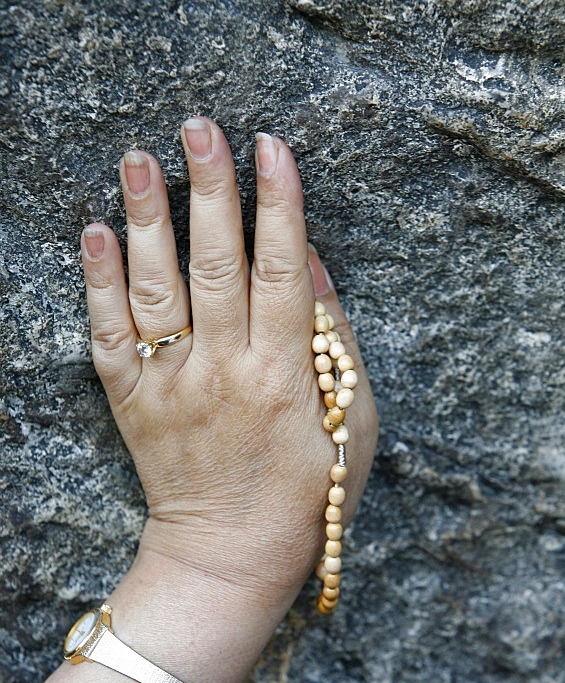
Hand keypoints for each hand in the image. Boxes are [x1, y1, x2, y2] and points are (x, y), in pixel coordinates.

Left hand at [81, 119, 377, 613]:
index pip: (283, 269)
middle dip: (210, 189)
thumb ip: (334, 343)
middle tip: (199, 127)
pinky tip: (94, 232)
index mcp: (284, 373)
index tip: (271, 146)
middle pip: (216, 263)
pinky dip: (99, 282)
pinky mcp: (132, 400)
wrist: (230, 556)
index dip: (279, 203)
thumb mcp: (352, 422)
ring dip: (147, 218)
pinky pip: (110, 334)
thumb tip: (311, 265)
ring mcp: (171, 383)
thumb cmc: (306, 490)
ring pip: (156, 287)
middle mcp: (224, 368)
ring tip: (141, 157)